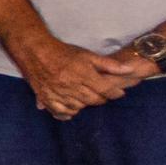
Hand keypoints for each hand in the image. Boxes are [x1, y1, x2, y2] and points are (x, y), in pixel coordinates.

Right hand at [19, 34, 140, 119]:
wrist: (36, 52)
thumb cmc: (64, 53)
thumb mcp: (88, 55)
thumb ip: (109, 64)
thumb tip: (129, 70)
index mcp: (83, 74)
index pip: (106, 89)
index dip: (115, 93)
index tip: (118, 92)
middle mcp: (71, 86)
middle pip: (93, 100)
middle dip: (101, 98)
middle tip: (102, 94)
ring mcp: (57, 93)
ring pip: (78, 107)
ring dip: (86, 104)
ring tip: (87, 98)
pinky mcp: (46, 98)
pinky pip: (60, 111)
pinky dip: (68, 112)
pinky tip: (72, 109)